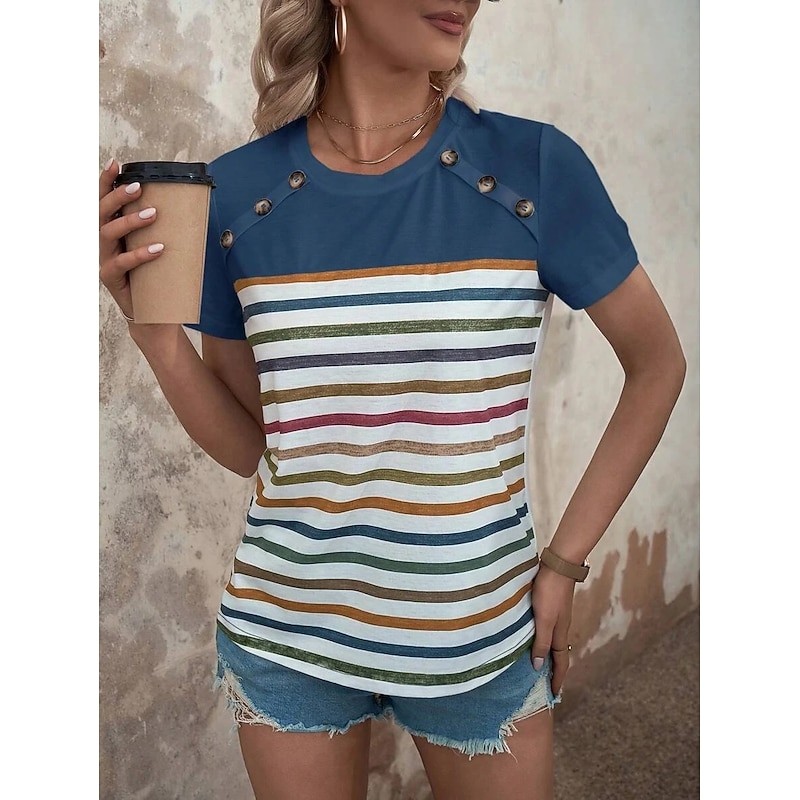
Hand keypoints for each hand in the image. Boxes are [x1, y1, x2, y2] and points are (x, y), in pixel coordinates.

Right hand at [98, 158, 163, 321]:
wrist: (156, 314)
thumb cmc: (159, 277)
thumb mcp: (163, 248)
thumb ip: (169, 230)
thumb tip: (198, 208)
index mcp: (113, 231)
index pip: (104, 201)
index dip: (106, 182)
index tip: (116, 163)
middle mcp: (103, 242)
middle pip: (100, 212)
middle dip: (116, 196)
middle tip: (138, 187)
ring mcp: (104, 260)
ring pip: (107, 234)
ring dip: (129, 221)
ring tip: (153, 214)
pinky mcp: (110, 279)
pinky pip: (120, 263)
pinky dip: (139, 254)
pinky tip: (157, 248)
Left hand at [530, 564, 576, 695]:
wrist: (557, 566)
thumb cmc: (550, 592)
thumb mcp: (544, 620)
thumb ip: (541, 642)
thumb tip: (539, 667)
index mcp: (560, 634)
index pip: (561, 663)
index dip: (557, 679)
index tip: (553, 695)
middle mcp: (560, 628)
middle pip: (557, 655)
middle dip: (553, 671)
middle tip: (543, 685)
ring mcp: (556, 618)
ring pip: (552, 643)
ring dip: (546, 656)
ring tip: (536, 666)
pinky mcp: (550, 608)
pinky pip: (547, 632)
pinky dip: (542, 642)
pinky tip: (532, 639)